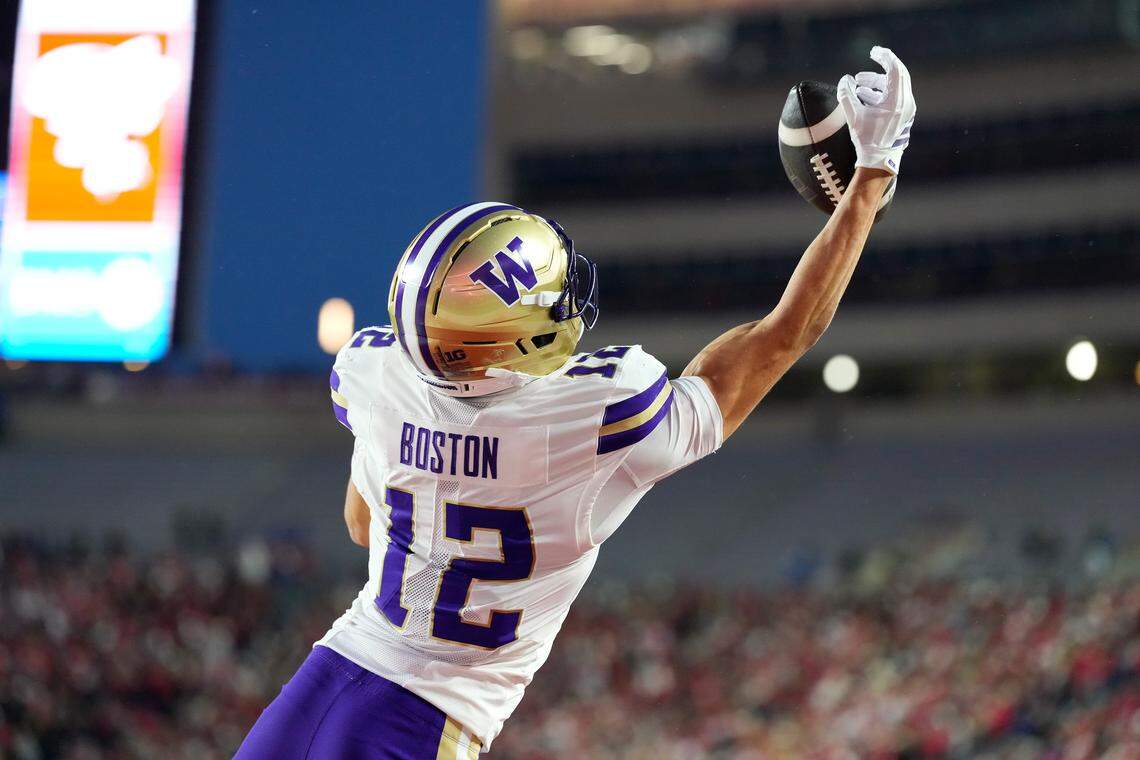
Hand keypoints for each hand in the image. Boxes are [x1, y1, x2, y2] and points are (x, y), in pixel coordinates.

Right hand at [837, 46, 915, 174]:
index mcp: (896, 101)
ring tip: (859, 84)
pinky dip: (881, 92)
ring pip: (895, 86)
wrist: (879, 161)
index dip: (885, 57)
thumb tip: (845, 79)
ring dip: (878, 82)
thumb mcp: (853, 116)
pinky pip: (895, 96)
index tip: (874, 51)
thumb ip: (847, 95)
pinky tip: (865, 96)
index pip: (895, 69)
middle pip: (898, 75)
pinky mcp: (904, 115)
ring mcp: (907, 109)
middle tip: (872, 58)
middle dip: (883, 66)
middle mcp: (906, 103)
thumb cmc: (866, 139)